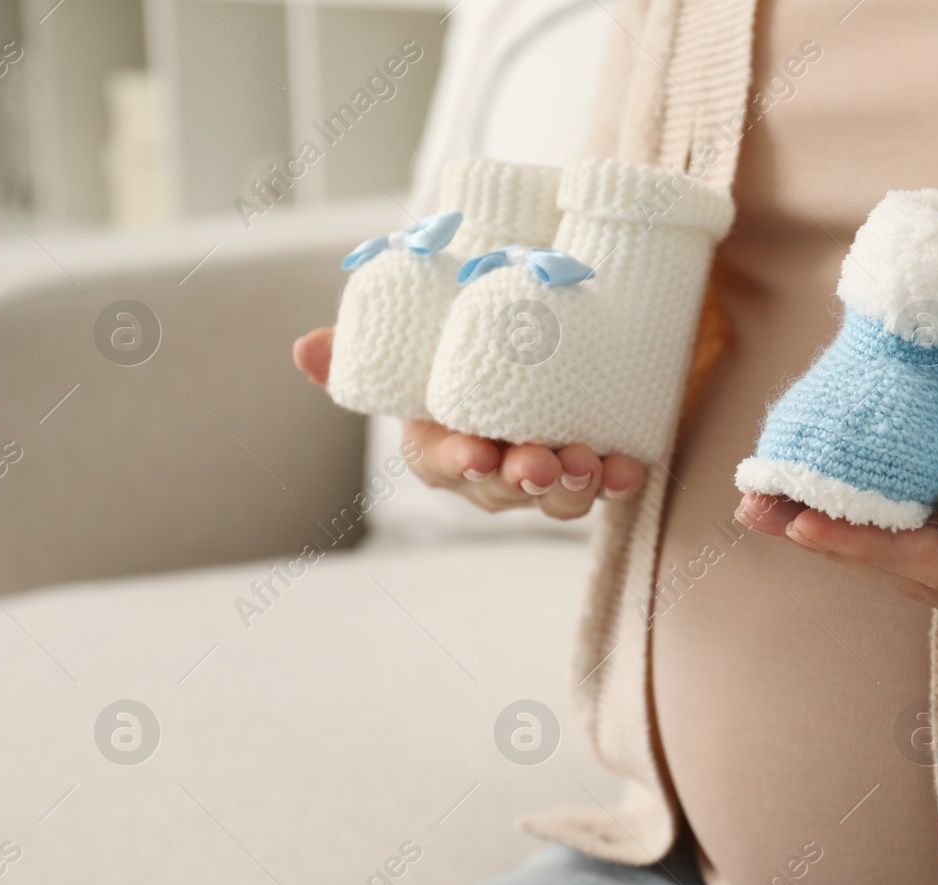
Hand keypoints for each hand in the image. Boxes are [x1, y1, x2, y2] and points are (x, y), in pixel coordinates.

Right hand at [293, 327, 644, 519]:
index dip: (457, 463)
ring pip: (557, 495)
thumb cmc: (453, 348)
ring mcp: (543, 474)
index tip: (475, 454)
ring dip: (573, 484)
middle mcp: (492, 471)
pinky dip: (619, 478)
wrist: (529, 335)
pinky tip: (631, 468)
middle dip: (523, 479)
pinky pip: (606, 482)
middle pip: (505, 489)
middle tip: (539, 461)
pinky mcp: (592, 463)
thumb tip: (305, 349)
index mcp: (442, 446)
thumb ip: (363, 350)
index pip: (441, 466)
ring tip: (586, 462)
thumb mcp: (412, 344)